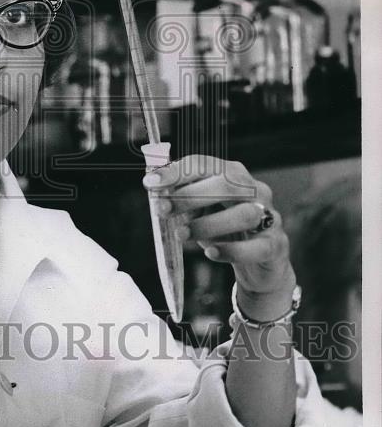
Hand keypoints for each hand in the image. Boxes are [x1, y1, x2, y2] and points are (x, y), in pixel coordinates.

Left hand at [143, 156, 296, 318]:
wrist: (261, 262)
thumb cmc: (226, 229)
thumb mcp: (203, 209)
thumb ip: (182, 196)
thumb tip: (155, 185)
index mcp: (234, 176)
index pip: (206, 164)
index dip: (177, 172)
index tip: (151, 183)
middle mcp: (255, 191)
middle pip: (228, 184)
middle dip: (191, 195)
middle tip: (164, 209)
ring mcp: (269, 218)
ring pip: (244, 215)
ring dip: (208, 224)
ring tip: (182, 234)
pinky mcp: (275, 246)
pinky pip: (256, 247)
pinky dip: (232, 250)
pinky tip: (211, 253)